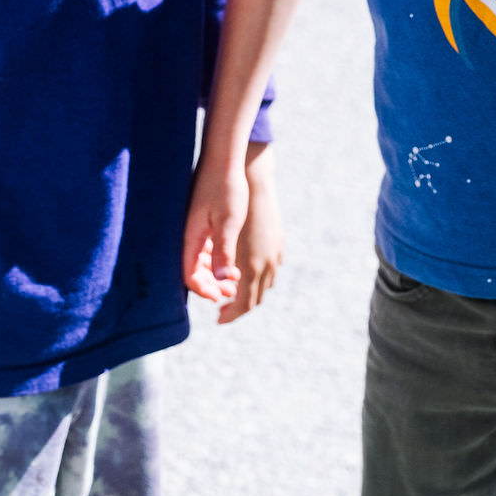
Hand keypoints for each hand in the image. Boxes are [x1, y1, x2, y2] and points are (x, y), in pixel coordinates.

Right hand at [182, 159, 245, 307]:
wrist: (224, 157)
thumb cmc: (227, 187)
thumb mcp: (229, 220)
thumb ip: (224, 250)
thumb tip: (220, 279)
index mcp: (190, 236)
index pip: (189, 275)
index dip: (204, 290)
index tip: (222, 297)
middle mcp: (187, 233)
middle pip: (193, 270)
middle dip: (212, 284)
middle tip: (233, 290)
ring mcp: (193, 226)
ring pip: (199, 260)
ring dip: (214, 273)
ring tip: (235, 279)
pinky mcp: (200, 219)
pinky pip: (203, 247)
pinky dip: (215, 258)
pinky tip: (231, 262)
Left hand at [217, 141, 282, 325]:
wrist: (255, 177)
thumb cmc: (230, 200)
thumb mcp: (221, 229)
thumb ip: (220, 257)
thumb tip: (219, 282)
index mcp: (253, 264)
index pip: (244, 304)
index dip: (230, 315)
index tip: (217, 318)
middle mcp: (268, 261)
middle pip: (256, 297)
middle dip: (239, 307)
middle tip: (222, 309)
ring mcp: (275, 250)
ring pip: (266, 282)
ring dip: (250, 291)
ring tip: (233, 290)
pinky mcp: (278, 239)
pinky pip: (271, 266)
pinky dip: (260, 276)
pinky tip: (248, 269)